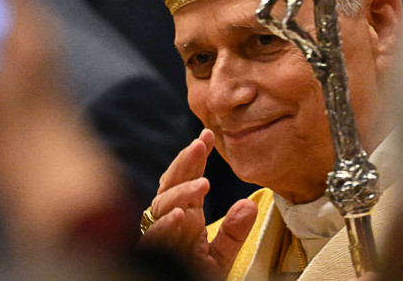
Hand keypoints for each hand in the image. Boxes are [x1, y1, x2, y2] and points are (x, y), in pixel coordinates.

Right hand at [140, 129, 257, 279]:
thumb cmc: (194, 274)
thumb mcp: (221, 256)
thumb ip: (233, 233)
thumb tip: (250, 204)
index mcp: (186, 214)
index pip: (189, 179)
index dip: (196, 156)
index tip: (207, 135)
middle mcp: (170, 219)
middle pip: (172, 183)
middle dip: (185, 163)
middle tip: (199, 144)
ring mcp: (159, 234)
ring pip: (163, 206)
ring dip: (182, 193)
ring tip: (203, 184)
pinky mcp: (152, 253)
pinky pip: (154, 236)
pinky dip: (166, 225)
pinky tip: (180, 216)